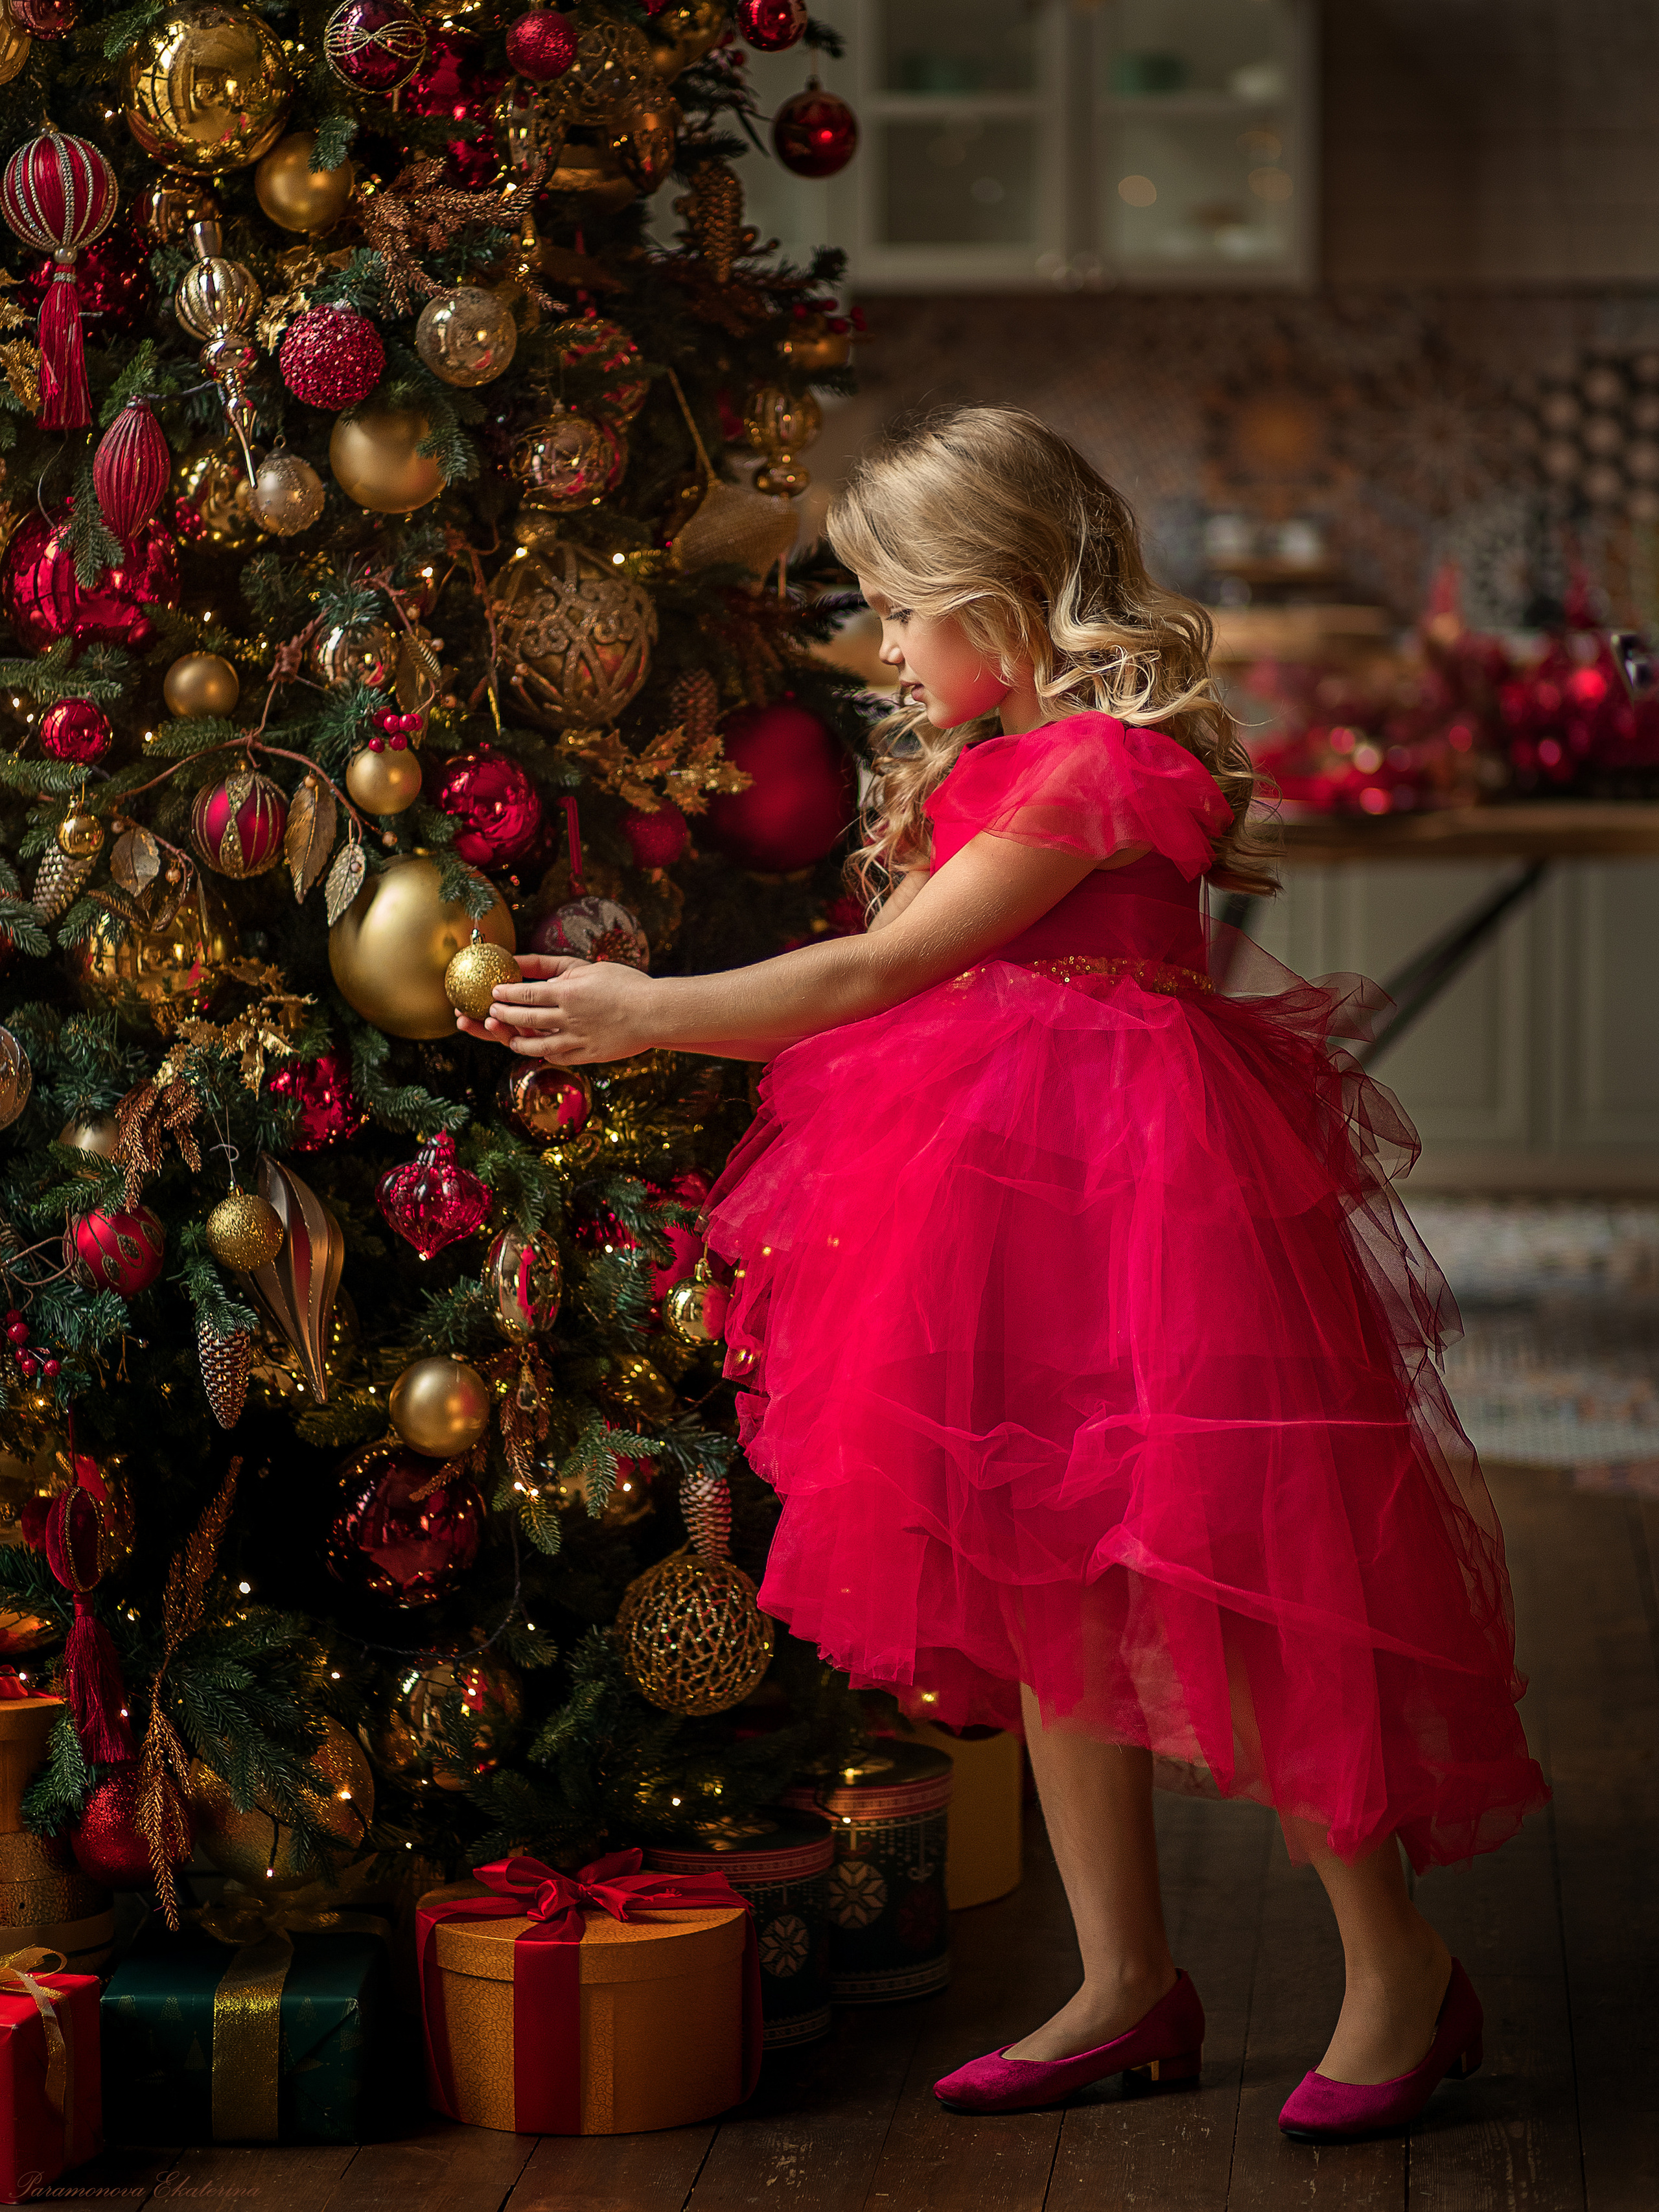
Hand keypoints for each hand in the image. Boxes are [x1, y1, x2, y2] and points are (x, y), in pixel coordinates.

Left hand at [454, 953, 657, 1061]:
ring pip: (537, 1045)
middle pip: (526, 1019)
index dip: (506, 994)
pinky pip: (559, 1058)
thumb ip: (557, 970)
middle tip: (492, 1013)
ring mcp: (577, 1039)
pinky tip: (538, 1052)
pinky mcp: (588, 1055)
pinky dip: (545, 1055)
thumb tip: (531, 973)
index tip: (494, 993)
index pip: (526, 994)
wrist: (655, 1012)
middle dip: (504, 1016)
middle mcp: (568, 1018)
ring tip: (509, 1038)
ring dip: (517, 1042)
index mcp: (568, 993)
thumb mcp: (588, 968)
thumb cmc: (625, 984)